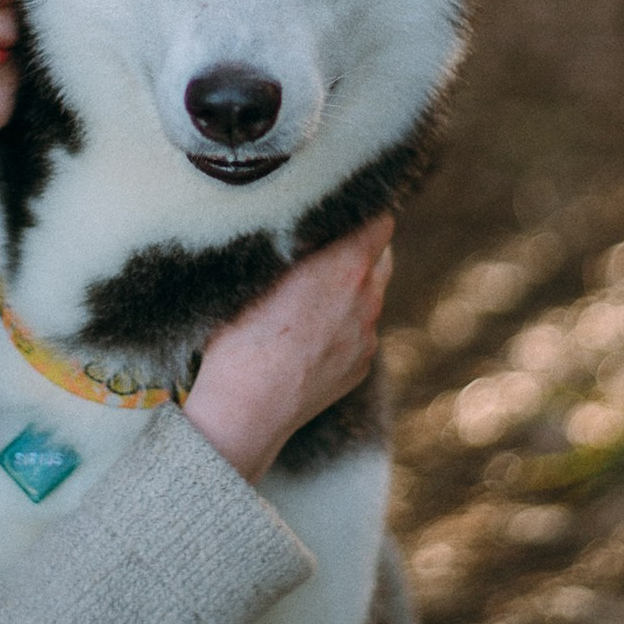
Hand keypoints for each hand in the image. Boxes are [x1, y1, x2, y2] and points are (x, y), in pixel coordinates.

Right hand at [183, 214, 394, 482]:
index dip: (363, 214)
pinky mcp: (362, 365)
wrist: (247, 409)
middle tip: (325, 252)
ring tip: (309, 300)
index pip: (380, 222)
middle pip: (381, 256)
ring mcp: (368, 335)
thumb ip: (294, 250)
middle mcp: (367, 298)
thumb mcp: (258, 276)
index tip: (344, 214)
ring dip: (350, 290)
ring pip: (370, 297)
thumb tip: (302, 229)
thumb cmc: (242, 336)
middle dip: (359, 250)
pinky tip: (308, 338)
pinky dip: (343, 327)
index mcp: (345, 266)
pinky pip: (360, 332)